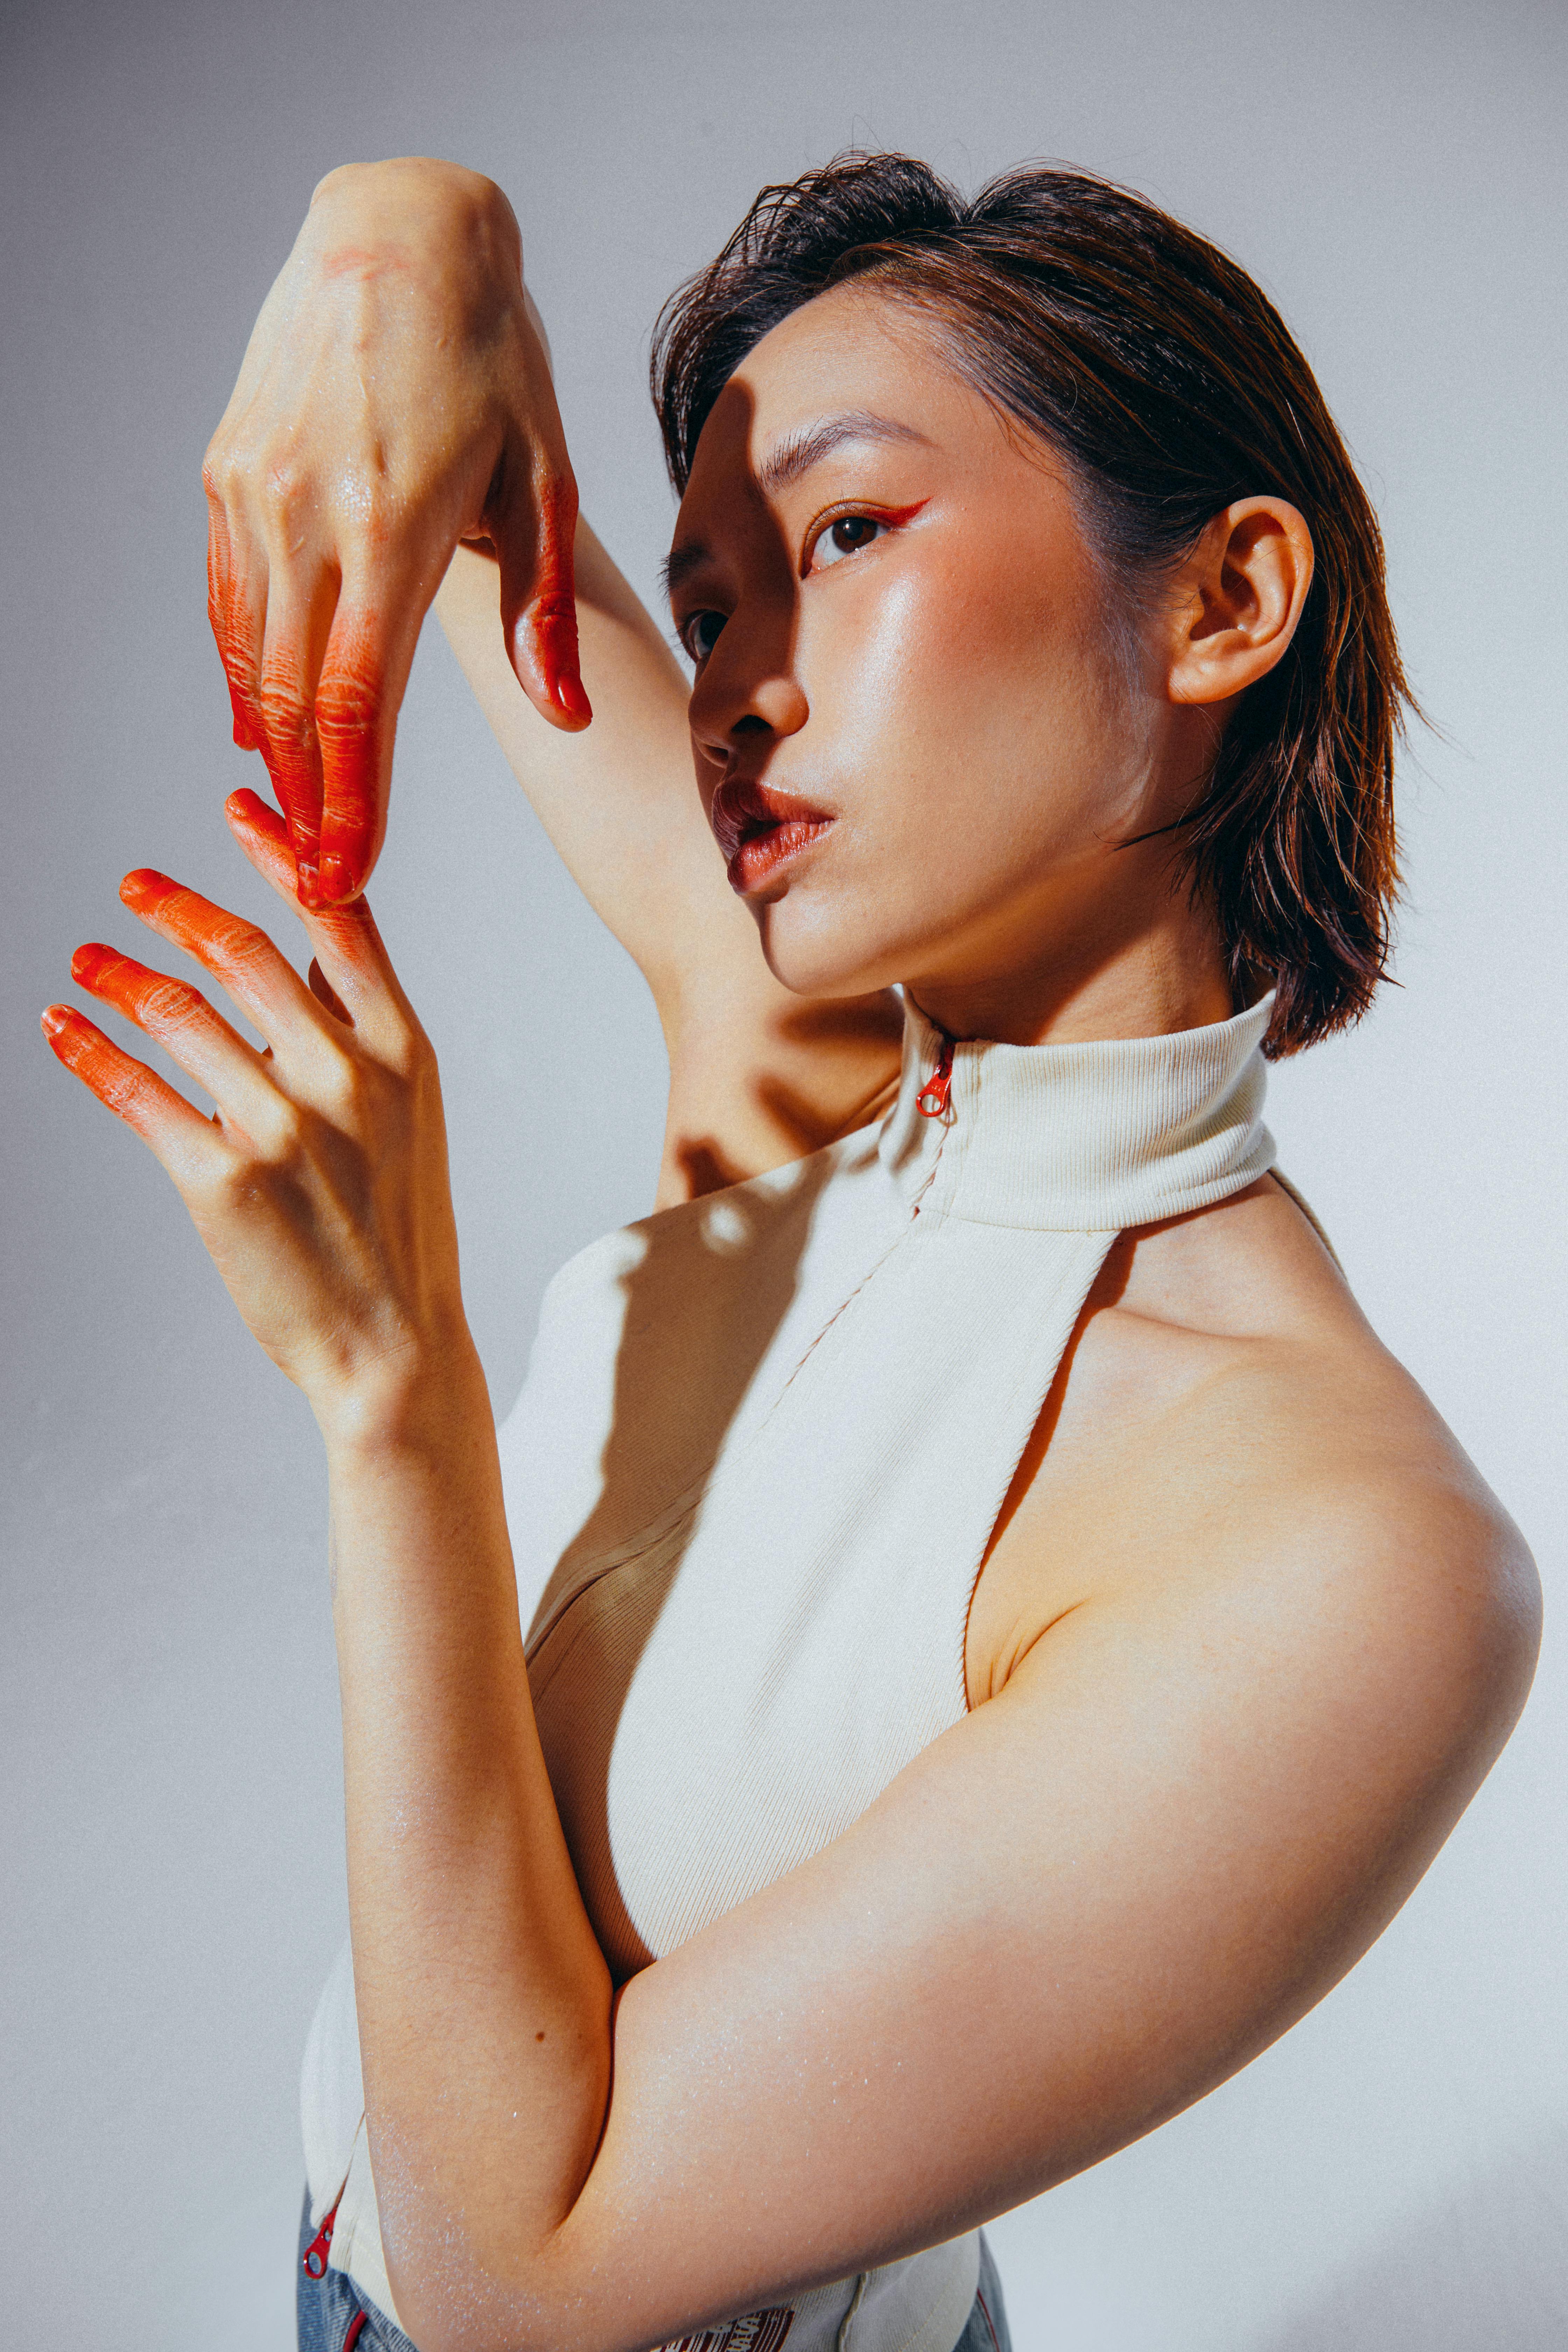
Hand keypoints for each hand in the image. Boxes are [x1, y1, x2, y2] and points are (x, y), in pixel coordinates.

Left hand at [42, 789, 469, 1430]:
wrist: (394, 1348)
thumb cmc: (398, 1232)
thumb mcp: (409, 1115)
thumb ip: (358, 1031)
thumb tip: (311, 948)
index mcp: (399, 1053)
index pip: (340, 922)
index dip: (280, 854)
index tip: (237, 805)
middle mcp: (343, 1079)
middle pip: (245, 953)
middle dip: (178, 906)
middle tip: (132, 885)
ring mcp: (282, 1128)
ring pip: (181, 1015)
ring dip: (118, 976)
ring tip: (84, 960)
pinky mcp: (221, 1182)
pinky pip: (138, 1093)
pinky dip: (91, 1051)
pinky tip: (65, 1028)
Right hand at [203, 158, 589, 909]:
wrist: (398, 233)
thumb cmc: (490, 356)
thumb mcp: (544, 474)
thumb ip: (545, 607)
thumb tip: (566, 715)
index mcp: (395, 530)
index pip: (359, 704)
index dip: (351, 803)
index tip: (347, 874)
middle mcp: (310, 517)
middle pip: (295, 702)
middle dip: (308, 804)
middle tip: (318, 881)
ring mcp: (255, 493)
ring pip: (250, 658)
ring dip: (273, 751)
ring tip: (294, 823)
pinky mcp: (226, 470)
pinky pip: (228, 597)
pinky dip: (242, 672)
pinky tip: (260, 727)